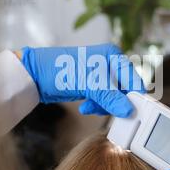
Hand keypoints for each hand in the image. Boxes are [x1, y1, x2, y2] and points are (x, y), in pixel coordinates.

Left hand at [21, 44, 144, 117]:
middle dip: (116, 103)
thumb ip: (110, 97)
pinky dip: (96, 106)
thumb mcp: (89, 84)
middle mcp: (110, 63)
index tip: (133, 113)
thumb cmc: (60, 70)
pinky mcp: (93, 85)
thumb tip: (129, 110)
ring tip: (90, 107)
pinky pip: (104, 100)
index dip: (134, 97)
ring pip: (114, 98)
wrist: (35, 75)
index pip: (133, 79)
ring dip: (104, 106)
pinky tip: (85, 106)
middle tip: (107, 111)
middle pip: (125, 90)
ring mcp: (102, 75)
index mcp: (113, 55)